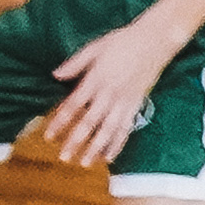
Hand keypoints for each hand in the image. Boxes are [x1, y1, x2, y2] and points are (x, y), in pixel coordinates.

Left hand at [38, 21, 178, 168]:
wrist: (155, 41)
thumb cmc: (123, 41)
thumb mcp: (94, 47)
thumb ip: (75, 63)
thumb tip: (55, 75)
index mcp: (96, 79)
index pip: (73, 106)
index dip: (60, 122)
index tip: (48, 136)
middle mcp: (110, 94)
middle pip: (90, 123)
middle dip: (76, 142)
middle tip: (64, 158)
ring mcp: (125, 101)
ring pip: (109, 130)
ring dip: (97, 148)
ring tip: (86, 163)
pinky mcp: (137, 104)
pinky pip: (127, 127)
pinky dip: (119, 143)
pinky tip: (110, 156)